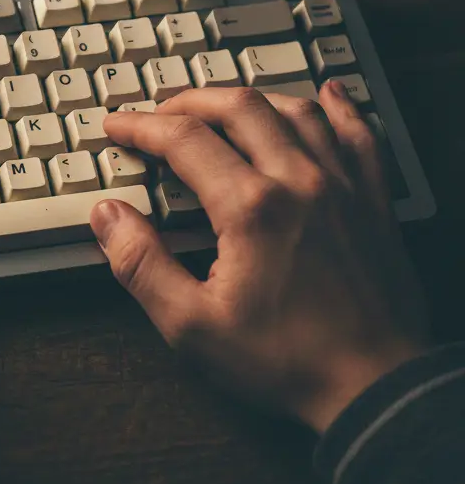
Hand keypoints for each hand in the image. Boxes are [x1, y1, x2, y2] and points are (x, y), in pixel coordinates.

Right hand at [91, 81, 429, 432]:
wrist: (376, 390)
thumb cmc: (287, 361)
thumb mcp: (192, 326)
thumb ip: (141, 264)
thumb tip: (107, 215)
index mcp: (251, 208)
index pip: (184, 140)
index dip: (141, 126)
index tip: (117, 126)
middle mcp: (299, 182)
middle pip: (238, 108)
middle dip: (190, 100)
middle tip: (160, 110)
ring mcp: (342, 188)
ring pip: (295, 110)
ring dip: (251, 98)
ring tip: (220, 104)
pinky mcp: (374, 204)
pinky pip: (361, 136)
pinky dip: (340, 107)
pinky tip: (327, 93)